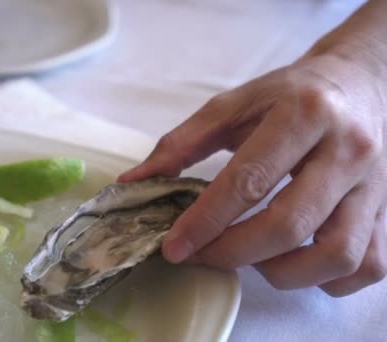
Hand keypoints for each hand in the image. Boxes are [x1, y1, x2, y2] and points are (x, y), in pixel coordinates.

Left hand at [119, 44, 386, 295]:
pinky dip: (327, 280)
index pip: (249, 180)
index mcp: (303, 114)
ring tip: (249, 258)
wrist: (360, 83)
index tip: (174, 246)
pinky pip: (368, 265)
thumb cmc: (289, 95)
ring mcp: (374, 185)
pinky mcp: (386, 209)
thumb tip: (134, 182)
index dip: (206, 220)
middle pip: (289, 224)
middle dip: (233, 252)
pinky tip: (294, 263)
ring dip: (281, 273)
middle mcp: (346, 151)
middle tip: (200, 256)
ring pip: (335, 254)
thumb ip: (181, 143)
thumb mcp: (232, 105)